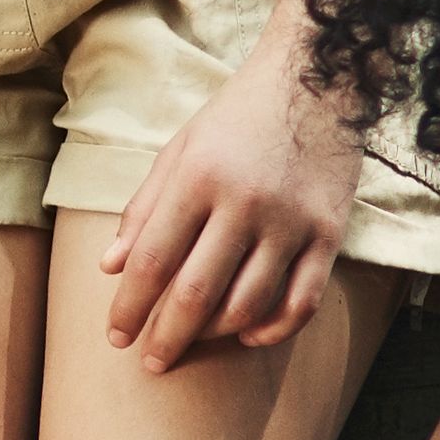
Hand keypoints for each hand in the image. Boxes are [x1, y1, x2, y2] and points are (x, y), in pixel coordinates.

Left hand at [101, 22, 354, 369]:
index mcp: (199, 178)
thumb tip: (109, 265)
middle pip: (196, 291)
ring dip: (214, 334)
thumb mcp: (180, 148)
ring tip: (194, 342)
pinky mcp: (330, 233)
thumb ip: (144, 207)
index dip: (129, 306)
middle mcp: (245, 203)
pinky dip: (273, 329)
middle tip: (151, 362)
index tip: (116, 337)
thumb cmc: (237, 115)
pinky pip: (302, 301)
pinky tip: (248, 334)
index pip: (153, 260)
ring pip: (247, 303)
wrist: (318, 77)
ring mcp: (292, 221)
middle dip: (166, 335)